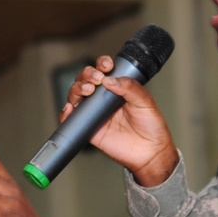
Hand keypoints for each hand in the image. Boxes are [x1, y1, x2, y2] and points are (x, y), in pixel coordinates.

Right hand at [63, 55, 178, 186]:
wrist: (151, 153)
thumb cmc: (151, 127)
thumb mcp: (145, 101)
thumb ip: (129, 87)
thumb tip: (110, 79)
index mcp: (118, 89)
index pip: (104, 70)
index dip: (101, 64)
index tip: (107, 65)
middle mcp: (104, 99)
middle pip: (86, 80)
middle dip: (87, 74)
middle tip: (96, 79)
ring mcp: (95, 113)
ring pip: (77, 95)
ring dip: (77, 89)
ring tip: (87, 91)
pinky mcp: (89, 129)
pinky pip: (72, 120)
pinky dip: (65, 113)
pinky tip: (69, 109)